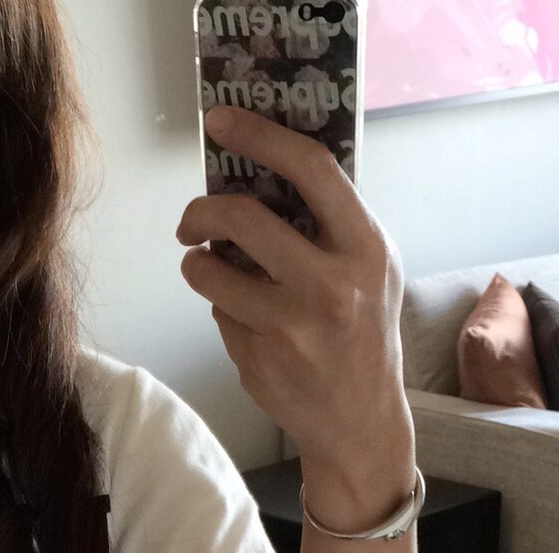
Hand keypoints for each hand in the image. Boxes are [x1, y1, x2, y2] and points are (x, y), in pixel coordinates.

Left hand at [177, 105, 411, 471]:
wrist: (360, 420)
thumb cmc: (363, 332)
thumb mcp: (371, 268)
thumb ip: (330, 224)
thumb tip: (261, 172)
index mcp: (365, 249)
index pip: (310, 170)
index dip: (260, 136)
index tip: (221, 122)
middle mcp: (329, 286)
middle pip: (241, 217)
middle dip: (200, 211)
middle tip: (190, 222)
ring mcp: (289, 327)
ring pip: (210, 272)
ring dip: (198, 265)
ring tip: (208, 269)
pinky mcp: (257, 359)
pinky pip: (218, 315)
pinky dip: (222, 310)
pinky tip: (248, 322)